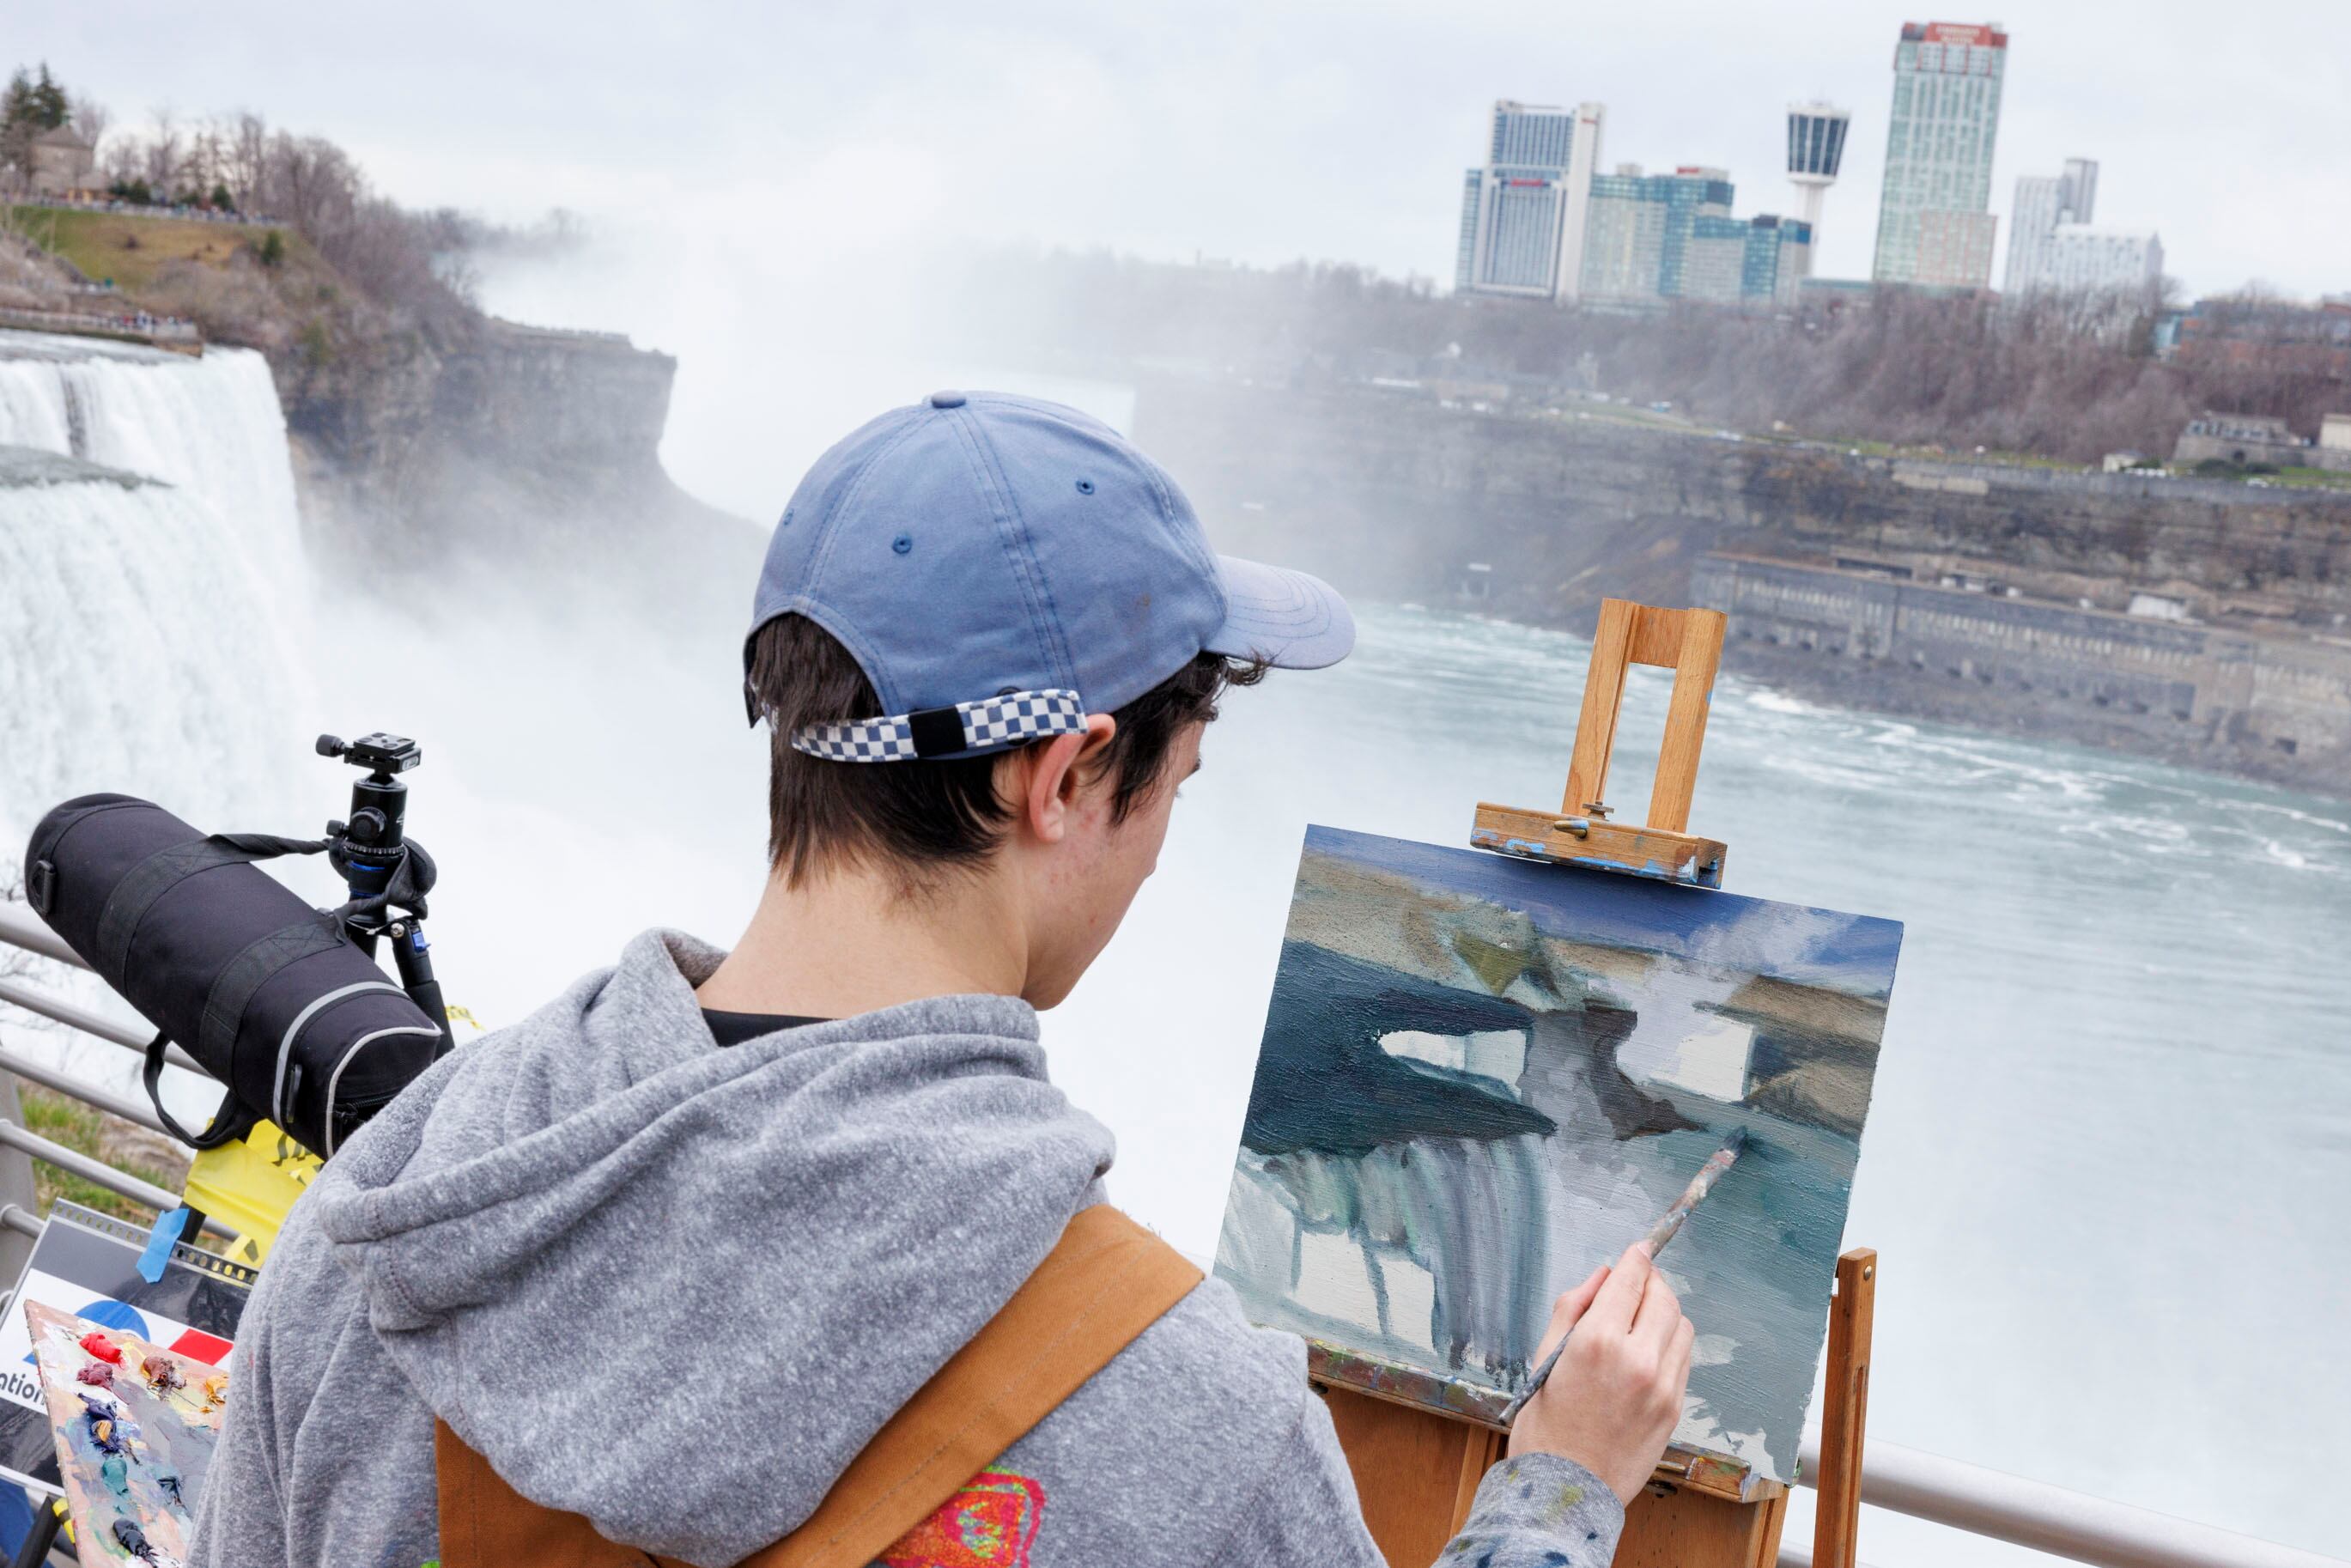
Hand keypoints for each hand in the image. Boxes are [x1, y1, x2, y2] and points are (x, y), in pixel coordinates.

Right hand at [1505, 1242, 1695, 1505]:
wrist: (1566, 1490)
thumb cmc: (1544, 1427)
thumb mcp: (1544, 1357)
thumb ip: (1572, 1308)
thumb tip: (1602, 1276)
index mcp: (1597, 1341)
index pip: (1632, 1278)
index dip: (1637, 1256)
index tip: (1639, 1248)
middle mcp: (1637, 1359)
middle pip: (1664, 1296)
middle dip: (1651, 1282)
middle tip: (1635, 1284)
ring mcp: (1662, 1386)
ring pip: (1682, 1325)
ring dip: (1664, 1313)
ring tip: (1640, 1322)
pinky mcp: (1674, 1408)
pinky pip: (1684, 1359)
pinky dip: (1670, 1344)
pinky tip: (1647, 1353)